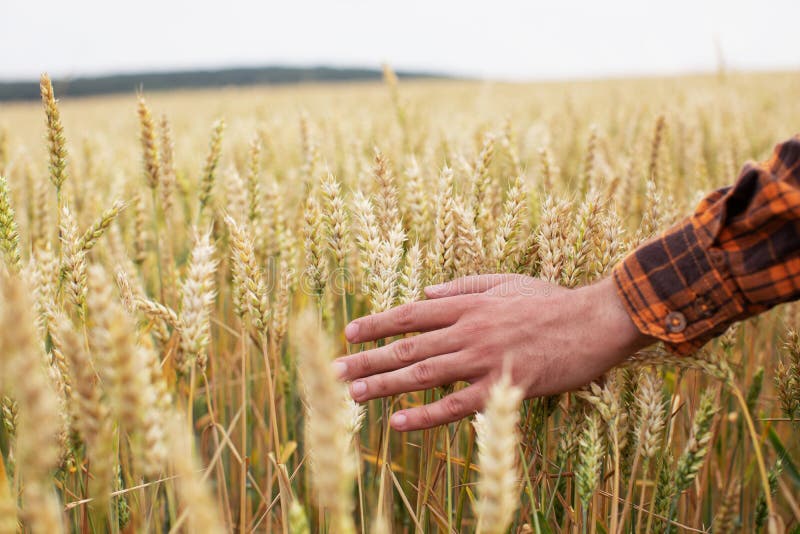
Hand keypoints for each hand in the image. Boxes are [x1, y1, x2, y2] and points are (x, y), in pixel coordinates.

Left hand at [333, 274, 652, 430]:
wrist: (595, 321)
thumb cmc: (552, 301)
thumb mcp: (504, 282)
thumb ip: (462, 287)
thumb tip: (425, 294)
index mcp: (467, 305)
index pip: (410, 314)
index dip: (377, 323)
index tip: (349, 333)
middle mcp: (467, 330)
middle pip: (407, 345)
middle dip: (367, 358)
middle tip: (333, 370)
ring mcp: (482, 359)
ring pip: (422, 373)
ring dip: (383, 385)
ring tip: (352, 395)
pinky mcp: (502, 386)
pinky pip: (456, 404)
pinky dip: (425, 414)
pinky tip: (398, 422)